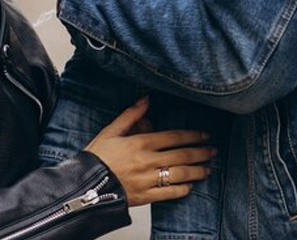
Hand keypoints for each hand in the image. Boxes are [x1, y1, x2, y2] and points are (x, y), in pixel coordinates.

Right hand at [84, 98, 214, 206]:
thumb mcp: (110, 131)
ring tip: (208, 170)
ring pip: (180, 174)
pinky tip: (189, 186)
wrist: (82, 186)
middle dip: (201, 153)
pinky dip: (181, 190)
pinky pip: (168, 194)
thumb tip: (146, 100)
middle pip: (182, 155)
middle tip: (213, 151)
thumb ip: (131, 115)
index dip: (194, 135)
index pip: (175, 137)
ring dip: (197, 171)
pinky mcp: (144, 197)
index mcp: (141, 143)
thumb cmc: (95, 158)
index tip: (205, 135)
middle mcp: (148, 161)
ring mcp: (147, 180)